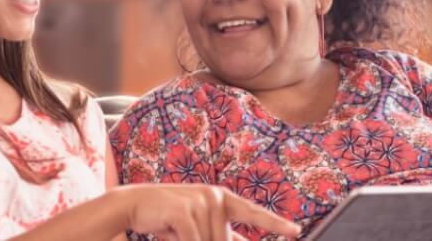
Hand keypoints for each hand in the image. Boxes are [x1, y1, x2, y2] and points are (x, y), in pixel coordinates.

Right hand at [113, 184, 300, 240]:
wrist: (135, 204)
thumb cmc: (170, 218)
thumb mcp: (199, 226)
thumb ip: (222, 235)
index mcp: (222, 199)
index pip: (253, 213)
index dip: (275, 223)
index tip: (295, 231)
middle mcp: (215, 197)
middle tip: (187, 233)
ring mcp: (200, 201)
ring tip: (175, 231)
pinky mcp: (183, 211)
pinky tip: (171, 233)